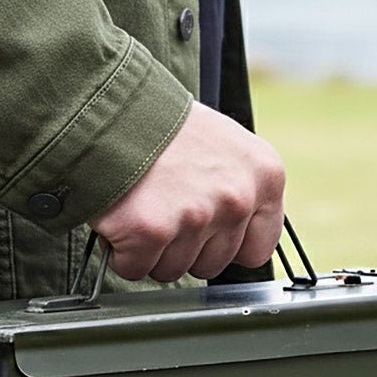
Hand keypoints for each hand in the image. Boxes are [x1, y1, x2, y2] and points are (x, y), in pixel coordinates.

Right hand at [90, 102, 284, 281]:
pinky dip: (119, 250)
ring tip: (141, 205)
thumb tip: (233, 236)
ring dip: (149, 248)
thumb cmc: (163, 126)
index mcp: (264, 176)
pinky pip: (134, 267)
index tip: (203, 232)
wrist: (112, 107)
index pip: (257, 249)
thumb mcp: (224, 146)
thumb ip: (238, 191)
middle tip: (161, 207)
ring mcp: (195, 217)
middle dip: (181, 247)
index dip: (222, 245)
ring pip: (172, 269)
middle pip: (211, 265)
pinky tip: (120, 216)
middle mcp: (237, 199)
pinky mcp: (151, 231)